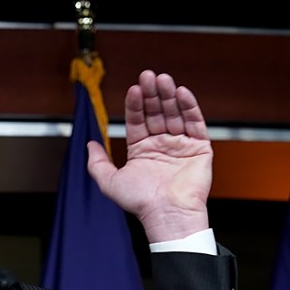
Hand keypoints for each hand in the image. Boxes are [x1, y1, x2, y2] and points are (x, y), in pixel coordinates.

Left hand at [87, 70, 212, 242]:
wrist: (166, 214)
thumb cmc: (140, 202)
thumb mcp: (109, 181)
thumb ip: (97, 163)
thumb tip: (89, 144)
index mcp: (141, 150)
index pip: (137, 120)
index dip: (135, 104)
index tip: (133, 89)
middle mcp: (161, 144)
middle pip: (156, 112)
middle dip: (152, 94)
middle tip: (148, 76)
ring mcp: (180, 144)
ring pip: (175, 114)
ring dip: (169, 95)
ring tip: (163, 79)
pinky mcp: (199, 147)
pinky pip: (195, 123)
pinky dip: (189, 107)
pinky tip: (181, 93)